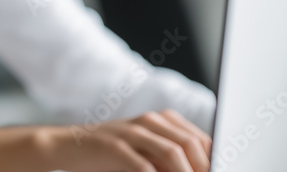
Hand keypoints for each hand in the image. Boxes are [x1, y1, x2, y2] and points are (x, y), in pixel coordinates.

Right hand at [41, 109, 211, 171]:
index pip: (199, 138)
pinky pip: (142, 165)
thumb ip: (167, 158)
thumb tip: (200, 169)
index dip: (213, 159)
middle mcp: (148, 122)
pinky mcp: (113, 145)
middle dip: (203, 168)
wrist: (66, 145)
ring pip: (171, 152)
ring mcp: (130, 132)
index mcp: (159, 120)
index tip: (220, 171)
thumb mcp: (142, 152)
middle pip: (190, 143)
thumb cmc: (109, 154)